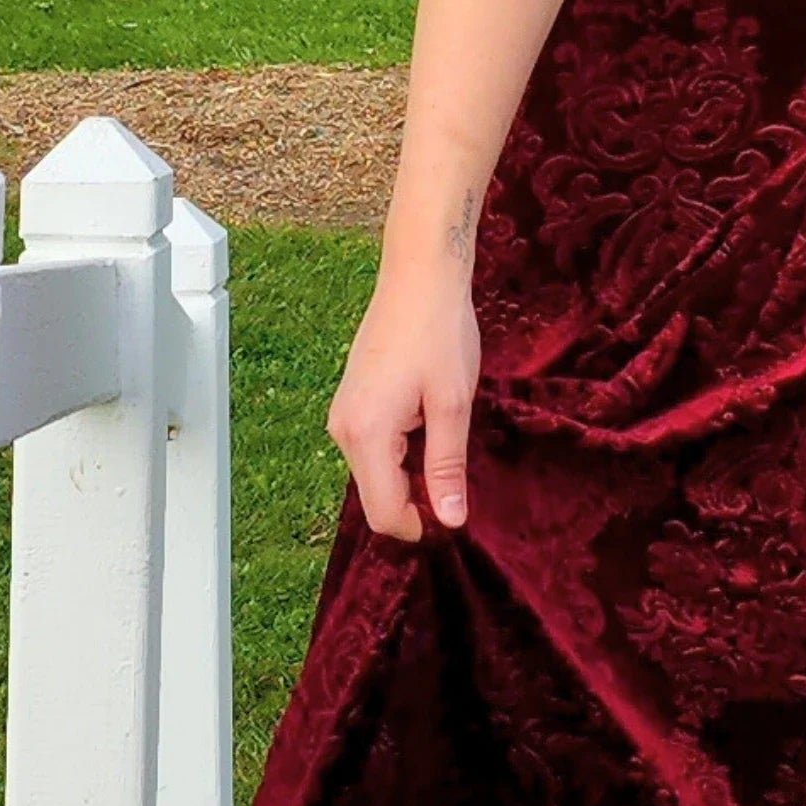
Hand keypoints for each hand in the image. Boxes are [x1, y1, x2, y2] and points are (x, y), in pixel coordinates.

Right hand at [328, 260, 480, 541]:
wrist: (418, 277)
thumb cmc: (438, 333)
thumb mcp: (452, 405)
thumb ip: (446, 466)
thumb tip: (450, 520)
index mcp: (366, 435)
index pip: (384, 513)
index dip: (422, 528)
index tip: (458, 518)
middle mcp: (343, 431)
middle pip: (377, 498)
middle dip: (417, 503)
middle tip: (462, 479)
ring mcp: (343, 416)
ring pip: (376, 475)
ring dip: (411, 476)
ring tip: (448, 441)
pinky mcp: (352, 404)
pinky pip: (374, 450)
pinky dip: (402, 454)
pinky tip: (431, 426)